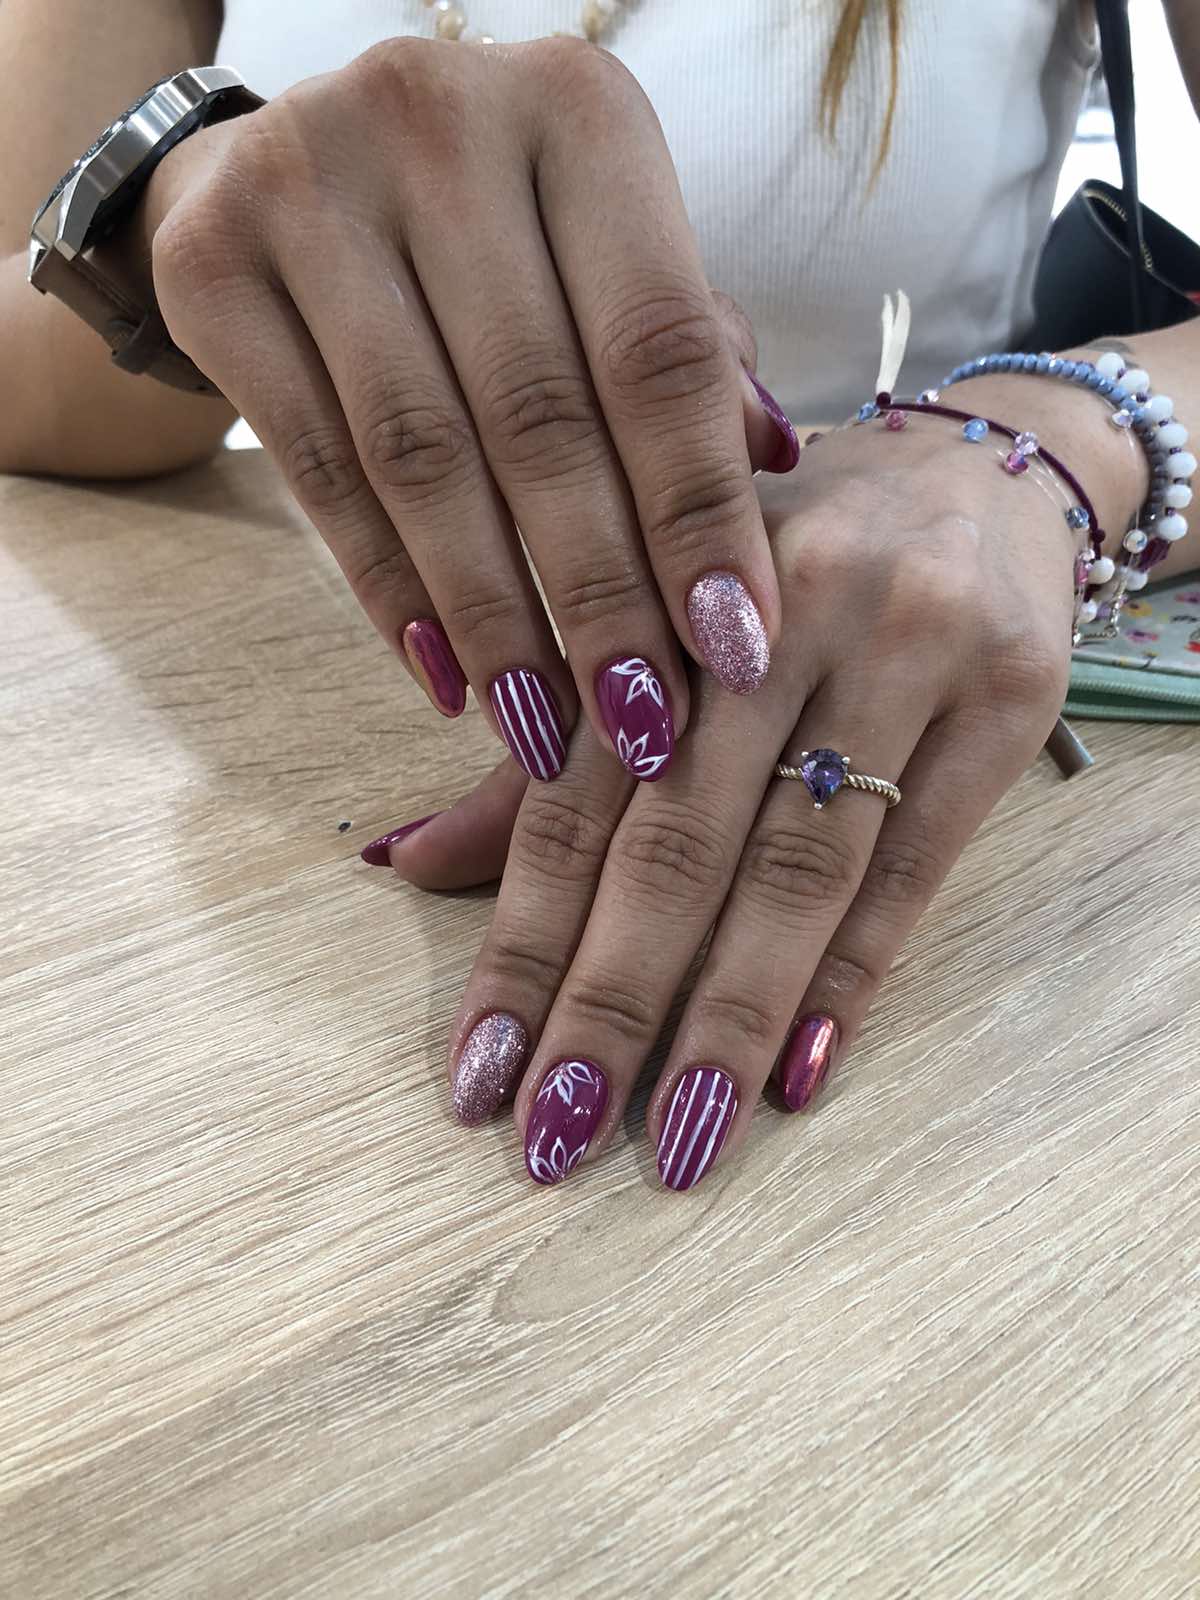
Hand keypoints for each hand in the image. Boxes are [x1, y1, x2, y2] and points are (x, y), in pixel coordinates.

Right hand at [132, 38, 797, 780]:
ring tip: (544, 727)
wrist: (306, 159)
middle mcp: (440, 119)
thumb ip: (689, 354)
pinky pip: (316, 467)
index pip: (660, 348)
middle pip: (539, 414)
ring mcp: (309, 180)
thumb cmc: (500, 228)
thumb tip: (777, 477)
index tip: (738, 652)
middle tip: (640, 724)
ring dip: (494, 617)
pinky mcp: (210, 263)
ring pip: (421, 455)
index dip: (699, 514)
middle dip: (600, 594)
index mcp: (578, 111)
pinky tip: (445, 676)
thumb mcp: (608, 253)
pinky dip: (387, 588)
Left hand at [398, 407, 1080, 1176]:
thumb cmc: (786, 556)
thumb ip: (549, 740)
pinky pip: (917, 864)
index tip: (479, 1072)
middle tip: (555, 1135)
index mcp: (663, 586)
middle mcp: (784, 611)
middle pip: (681, 839)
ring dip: (726, 1016)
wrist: (989, 466)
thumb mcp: (658, 612)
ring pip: (797, 864)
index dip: (522, 938)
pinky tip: (794, 1074)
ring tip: (676, 1142)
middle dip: (611, 999)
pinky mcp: (1010, 700)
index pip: (575, 792)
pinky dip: (851, 973)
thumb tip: (407, 867)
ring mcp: (908, 651)